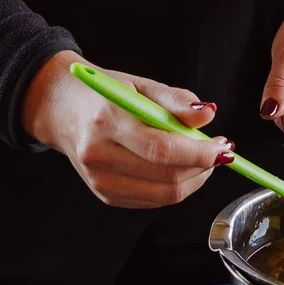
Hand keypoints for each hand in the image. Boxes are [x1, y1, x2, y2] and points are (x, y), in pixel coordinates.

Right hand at [20, 51, 232, 207]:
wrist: (60, 110)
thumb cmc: (103, 93)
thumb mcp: (140, 85)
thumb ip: (175, 101)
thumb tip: (207, 116)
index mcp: (107, 121)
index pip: (161, 149)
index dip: (198, 153)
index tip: (223, 147)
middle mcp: (99, 156)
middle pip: (166, 176)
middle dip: (203, 166)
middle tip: (220, 149)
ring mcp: (100, 180)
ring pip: (164, 193)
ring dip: (194, 178)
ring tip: (202, 156)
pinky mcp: (104, 195)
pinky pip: (153, 199)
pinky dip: (175, 185)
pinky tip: (179, 166)